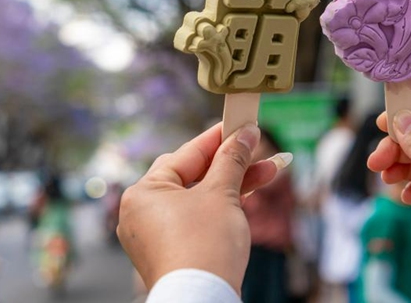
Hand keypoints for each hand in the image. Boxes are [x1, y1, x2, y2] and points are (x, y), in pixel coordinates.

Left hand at [117, 123, 282, 292]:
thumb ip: (232, 160)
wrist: (202, 301)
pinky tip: (246, 198)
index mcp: (144, 192)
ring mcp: (155, 235)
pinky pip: (196, 219)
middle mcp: (142, 212)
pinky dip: (219, 208)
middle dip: (231, 163)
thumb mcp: (223, 194)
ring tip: (268, 173)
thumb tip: (244, 134)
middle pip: (194, 175)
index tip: (243, 124)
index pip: (187, 154)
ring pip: (198, 198)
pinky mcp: (170, 252)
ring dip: (232, 185)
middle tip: (259, 150)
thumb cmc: (204, 247)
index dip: (220, 137)